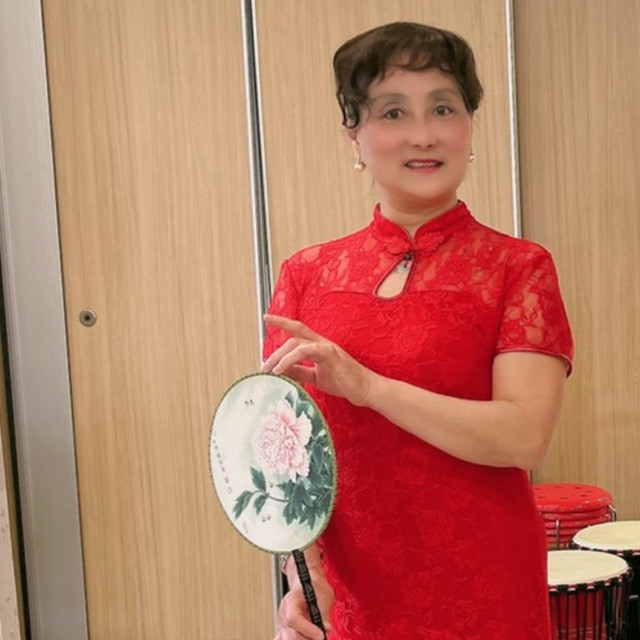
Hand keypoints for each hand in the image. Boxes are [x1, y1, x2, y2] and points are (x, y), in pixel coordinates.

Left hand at [261, 314, 376, 406]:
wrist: (366, 390)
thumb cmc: (344, 382)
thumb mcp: (315, 377)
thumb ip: (299, 372)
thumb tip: (281, 370)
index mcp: (318, 346)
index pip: (297, 330)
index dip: (282, 322)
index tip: (267, 318)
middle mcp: (322, 343)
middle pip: (293, 338)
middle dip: (275, 351)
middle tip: (264, 367)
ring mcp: (327, 347)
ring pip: (297, 343)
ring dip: (281, 356)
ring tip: (271, 370)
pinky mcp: (332, 355)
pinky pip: (307, 351)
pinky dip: (291, 359)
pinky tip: (282, 369)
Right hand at [273, 573, 333, 639]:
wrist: (312, 586)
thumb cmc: (316, 589)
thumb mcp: (323, 596)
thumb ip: (324, 614)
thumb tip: (327, 628)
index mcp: (291, 602)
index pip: (293, 619)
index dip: (308, 629)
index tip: (321, 635)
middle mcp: (283, 615)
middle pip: (290, 635)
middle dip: (307, 638)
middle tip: (321, 636)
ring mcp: (283, 625)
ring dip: (305, 639)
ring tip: (316, 636)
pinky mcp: (286, 632)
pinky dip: (300, 639)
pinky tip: (308, 637)